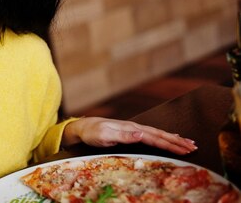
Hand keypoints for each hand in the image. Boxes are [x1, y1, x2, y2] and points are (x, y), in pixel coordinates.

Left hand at [61, 117, 197, 154]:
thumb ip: (125, 135)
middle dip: (177, 141)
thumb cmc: (93, 132)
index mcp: (131, 129)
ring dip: (172, 139)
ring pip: (157, 134)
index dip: (170, 144)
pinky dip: (163, 137)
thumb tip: (142, 134)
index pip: (155, 137)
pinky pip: (151, 135)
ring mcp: (133, 129)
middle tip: (194, 147)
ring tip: (187, 143)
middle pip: (160, 134)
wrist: (83, 127)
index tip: (185, 149)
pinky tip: (168, 138)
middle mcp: (134, 127)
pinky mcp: (130, 132)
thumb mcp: (106, 135)